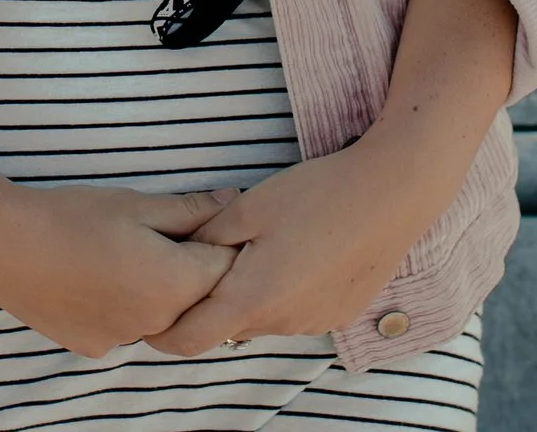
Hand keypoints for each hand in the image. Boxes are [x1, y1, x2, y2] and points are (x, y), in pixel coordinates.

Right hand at [0, 120, 238, 357]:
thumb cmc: (69, 215)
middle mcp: (158, 323)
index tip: (202, 222)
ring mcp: (125, 340)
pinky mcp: (95, 347)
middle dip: (190, 270)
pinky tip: (94, 277)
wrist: (1, 244)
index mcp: (175, 284)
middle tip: (156, 234)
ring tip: (120, 254)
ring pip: (160, 316)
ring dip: (157, 292)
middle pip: (196, 298)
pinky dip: (122, 306)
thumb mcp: (135, 202)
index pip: (226, 269)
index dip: (220, 243)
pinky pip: (126, 327)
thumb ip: (190, 209)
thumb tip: (231, 202)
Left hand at [146, 137, 433, 353]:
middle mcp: (284, 321)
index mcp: (253, 298)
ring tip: (249, 249)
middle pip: (226, 327)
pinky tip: (288, 253)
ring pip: (261, 318)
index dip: (163, 334)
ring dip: (245, 296)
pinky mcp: (338, 313)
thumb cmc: (316, 196)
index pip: (192, 340)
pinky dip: (278, 293)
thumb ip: (206, 238)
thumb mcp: (247, 207)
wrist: (390, 195)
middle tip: (195, 264)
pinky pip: (292, 312)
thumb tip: (182, 256)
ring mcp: (315, 321)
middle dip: (206, 305)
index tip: (146, 318)